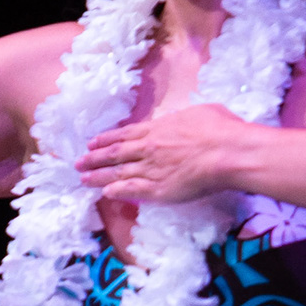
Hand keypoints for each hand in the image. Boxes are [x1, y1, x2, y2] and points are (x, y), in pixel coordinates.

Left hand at [76, 104, 253, 205]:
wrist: (227, 152)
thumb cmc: (221, 129)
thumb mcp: (200, 112)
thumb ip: (186, 118)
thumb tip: (187, 120)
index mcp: (158, 128)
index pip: (125, 134)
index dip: (107, 139)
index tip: (93, 142)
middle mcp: (148, 148)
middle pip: (115, 153)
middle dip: (94, 158)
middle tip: (78, 162)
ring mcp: (151, 169)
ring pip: (117, 173)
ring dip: (98, 175)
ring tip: (83, 178)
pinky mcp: (159, 189)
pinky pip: (131, 190)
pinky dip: (116, 191)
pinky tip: (105, 194)